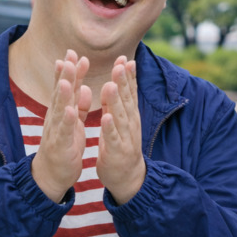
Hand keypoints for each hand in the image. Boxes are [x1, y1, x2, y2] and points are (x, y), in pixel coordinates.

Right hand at [32, 50, 91, 201]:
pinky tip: (69, 110)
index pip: (67, 87)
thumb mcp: (73, 122)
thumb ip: (77, 104)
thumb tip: (82, 86)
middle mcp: (56, 117)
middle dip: (66, 74)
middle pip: (61, 93)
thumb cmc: (64, 146)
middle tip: (69, 55)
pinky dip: (66, 121)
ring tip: (68, 78)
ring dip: (63, 93)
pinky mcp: (59, 145)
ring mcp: (56, 130)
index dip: (71, 71)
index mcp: (62, 111)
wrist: (52, 174)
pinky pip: (63, 131)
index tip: (75, 53)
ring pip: (59, 109)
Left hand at [96, 57, 146, 203]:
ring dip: (116, 100)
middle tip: (121, 63)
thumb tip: (113, 83)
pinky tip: (105, 117)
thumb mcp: (119, 122)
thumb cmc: (122, 146)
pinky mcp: (117, 152)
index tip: (124, 58)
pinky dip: (109, 128)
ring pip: (120, 116)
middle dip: (123, 81)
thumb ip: (116, 104)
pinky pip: (112, 138)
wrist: (129, 178)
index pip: (129, 92)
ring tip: (111, 84)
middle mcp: (130, 124)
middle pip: (126, 100)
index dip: (127, 76)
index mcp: (129, 116)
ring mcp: (125, 138)